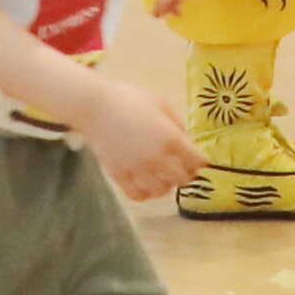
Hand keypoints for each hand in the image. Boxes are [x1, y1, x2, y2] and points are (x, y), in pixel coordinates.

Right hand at [76, 75, 202, 205]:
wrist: (94, 107)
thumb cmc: (129, 99)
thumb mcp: (161, 103)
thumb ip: (178, 123)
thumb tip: (187, 141)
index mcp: (170, 138)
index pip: (197, 162)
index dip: (200, 161)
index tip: (197, 158)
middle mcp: (156, 158)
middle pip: (183, 179)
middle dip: (186, 173)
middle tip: (182, 166)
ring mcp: (137, 169)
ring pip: (162, 190)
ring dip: (167, 184)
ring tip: (164, 175)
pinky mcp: (120, 176)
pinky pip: (139, 195)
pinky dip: (147, 193)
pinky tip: (147, 183)